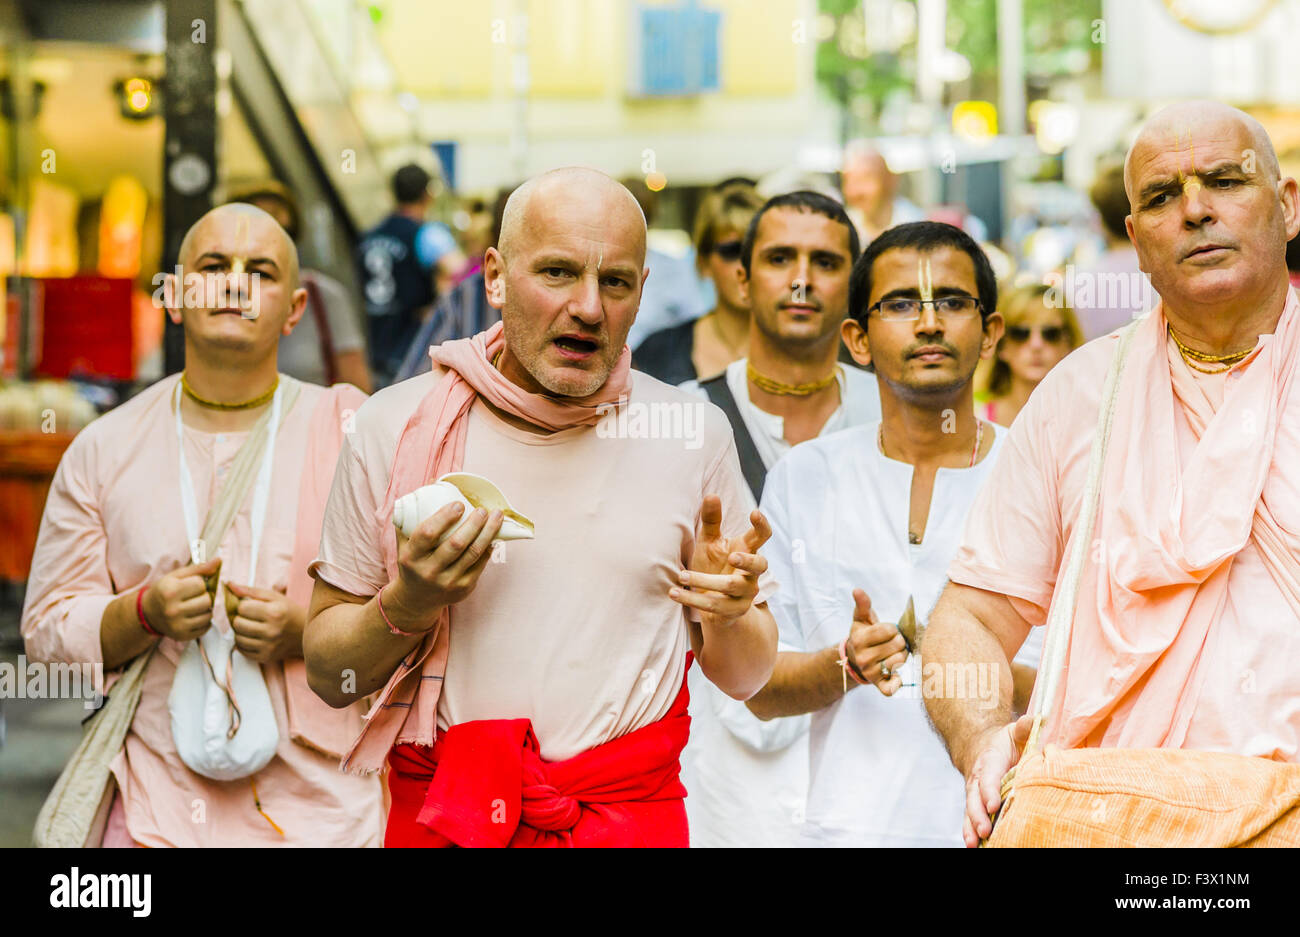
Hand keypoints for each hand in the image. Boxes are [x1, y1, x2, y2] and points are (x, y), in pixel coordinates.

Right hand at [142, 556, 220, 641]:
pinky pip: (206, 627)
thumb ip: (199, 568)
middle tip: (196, 596)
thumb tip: (219, 561)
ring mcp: (177, 625)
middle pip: (207, 600)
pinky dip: (204, 621)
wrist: (148, 612)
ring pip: (209, 614)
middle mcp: (172, 610)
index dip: (200, 583)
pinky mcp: (182, 636)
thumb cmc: (164, 591)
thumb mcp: (176, 576)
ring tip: (196, 605)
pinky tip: (194, 615)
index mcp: (170, 592)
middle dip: (205, 596)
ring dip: (207, 609)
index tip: (192, 585)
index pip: (201, 584)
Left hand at [226, 581, 303, 662]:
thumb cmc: (288, 612)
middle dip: (240, 618)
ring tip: (251, 627)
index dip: (243, 605)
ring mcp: (269, 646)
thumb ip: (250, 591)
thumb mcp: (274, 597)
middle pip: (237, 624)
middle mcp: (272, 631)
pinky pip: (242, 650)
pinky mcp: (265, 657)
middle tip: (249, 617)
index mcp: (274, 613)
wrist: (305, 634)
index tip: (251, 606)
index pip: (241, 608)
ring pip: (237, 638)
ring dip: (240, 631)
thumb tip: (229, 585)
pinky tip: (253, 637)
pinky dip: (243, 643)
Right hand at [386, 502, 504, 632]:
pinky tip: (494, 535)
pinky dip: (489, 548)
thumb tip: (434, 483)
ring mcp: (447, 582)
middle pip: (456, 544)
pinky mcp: (463, 588)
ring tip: (496, 516)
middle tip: (482, 509)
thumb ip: (412, 515)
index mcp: (411, 556)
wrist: (416, 599)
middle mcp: (428, 571)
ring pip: (473, 553)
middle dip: (473, 524)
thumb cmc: (413, 561)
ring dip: (488, 532)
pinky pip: (480, 564)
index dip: (444, 516)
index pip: (428, 533)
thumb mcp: (404, 541)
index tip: (458, 504)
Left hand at [670, 496, 770, 628]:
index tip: (754, 513)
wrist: (713, 603)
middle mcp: (751, 573)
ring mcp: (745, 593)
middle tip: (733, 556)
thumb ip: (711, 521)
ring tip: (681, 575)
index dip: (762, 525)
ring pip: (729, 587)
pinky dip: (691, 599)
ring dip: (703, 581)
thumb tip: (712, 495)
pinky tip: (673, 592)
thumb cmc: (714, 565)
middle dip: (747, 561)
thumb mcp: (710, 542)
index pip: (762, 536)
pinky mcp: (733, 610)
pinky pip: (713, 604)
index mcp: (747, 550)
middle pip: (760, 565)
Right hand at [844, 589, 908, 696]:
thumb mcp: (861, 619)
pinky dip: (896, 683)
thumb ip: (863, 605)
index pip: (889, 630)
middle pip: (897, 645)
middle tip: (895, 642)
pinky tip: (897, 676)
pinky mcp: (878, 685)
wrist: (856, 659)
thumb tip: (857, 590)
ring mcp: (871, 673)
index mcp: (858, 640)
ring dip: (903, 656)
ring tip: (896, 652)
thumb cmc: (863, 635)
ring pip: (899, 662)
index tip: (889, 630)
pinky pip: (891, 688)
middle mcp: (863, 658)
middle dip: (900, 641)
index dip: (893, 628)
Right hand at [962, 713, 1032, 847]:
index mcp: (989, 762)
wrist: (982, 748)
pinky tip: (975, 846)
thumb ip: (1023, 728)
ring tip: (974, 844)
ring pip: (969, 811)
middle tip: (984, 829)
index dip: (989, 791)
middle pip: (974, 798)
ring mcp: (975, 794)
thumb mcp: (1014, 732)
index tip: (994, 805)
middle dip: (978, 815)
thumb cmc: (1005, 743)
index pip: (988, 777)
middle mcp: (978, 779)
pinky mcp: (976, 805)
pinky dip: (970, 832)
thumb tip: (1035, 719)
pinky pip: (971, 819)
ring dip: (971, 827)